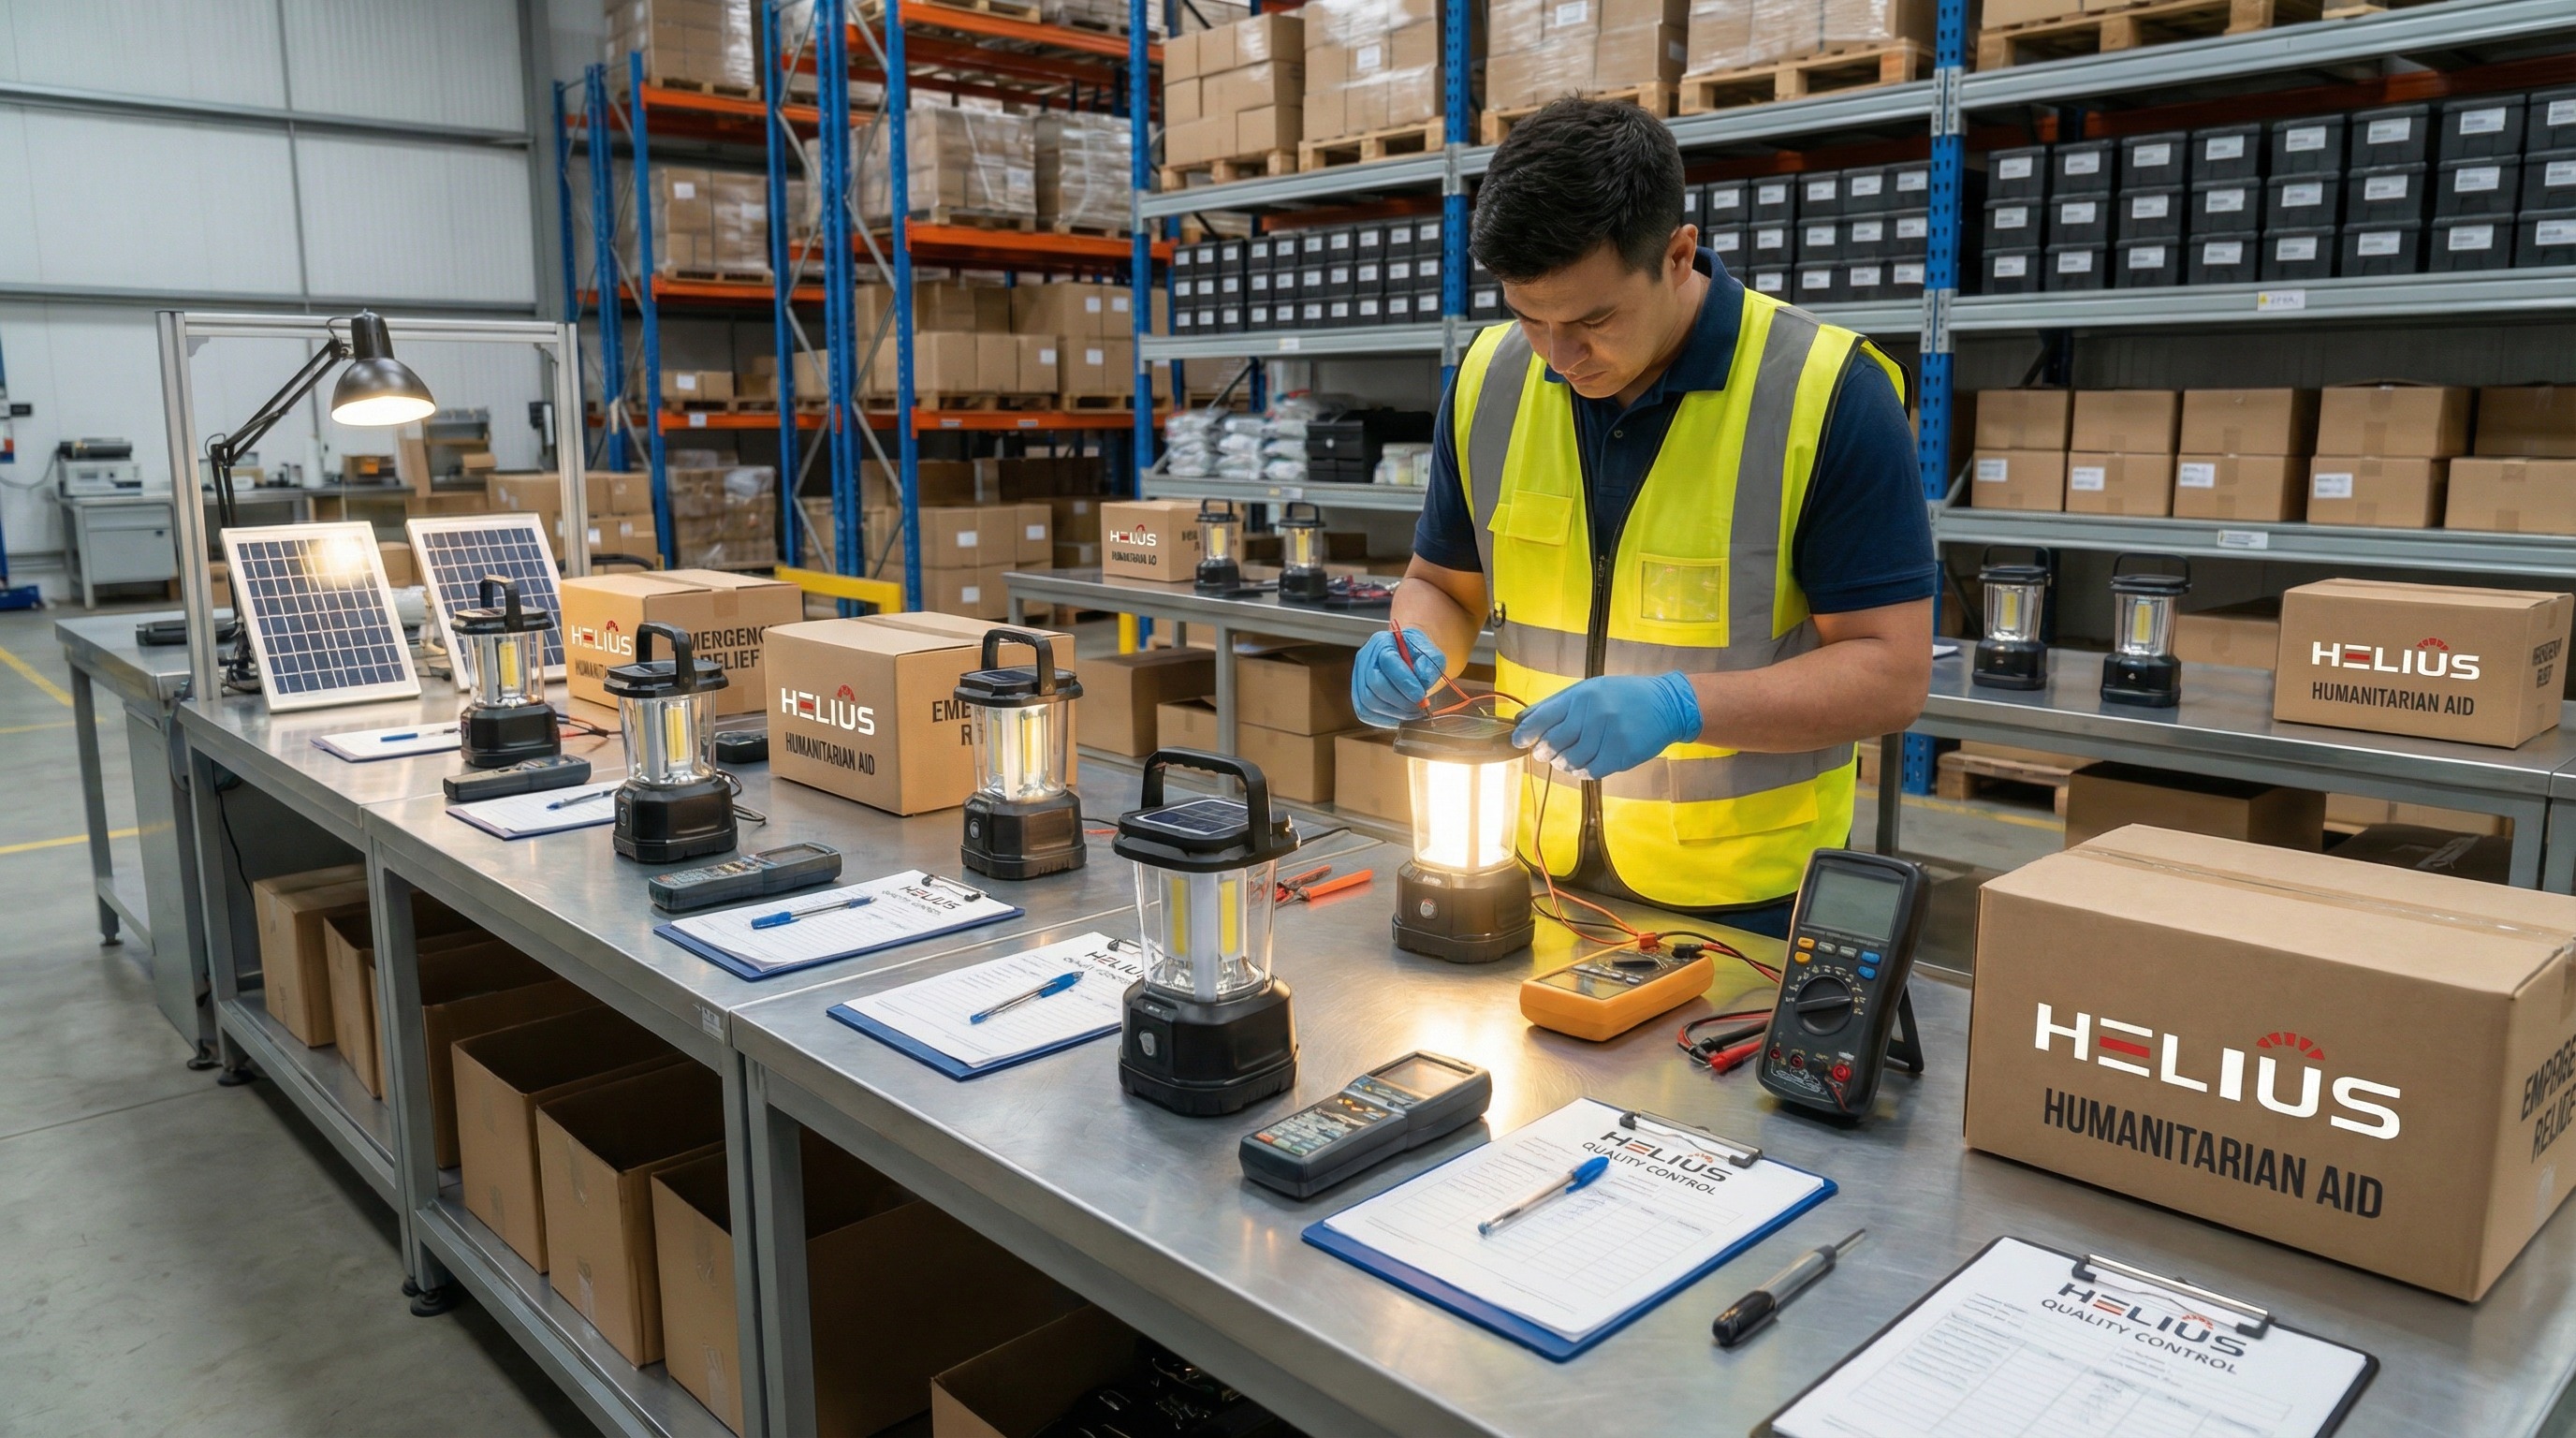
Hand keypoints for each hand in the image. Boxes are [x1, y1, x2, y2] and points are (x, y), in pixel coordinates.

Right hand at [1352, 628, 1446, 726]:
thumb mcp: (1431, 653)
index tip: (1420, 696)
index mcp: (1382, 642)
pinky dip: (1385, 719)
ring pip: (1368, 702)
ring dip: (1394, 712)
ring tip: (1413, 712)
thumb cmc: (1419, 655)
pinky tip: (1402, 716)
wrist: (1410, 659)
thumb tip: (1423, 679)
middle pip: (1374, 684)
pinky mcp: (1358, 696)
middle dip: (1399, 700)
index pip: (1388, 662)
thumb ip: (1430, 663)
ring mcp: (1358, 678)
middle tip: (1419, 707)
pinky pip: (1366, 713)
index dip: (1405, 682)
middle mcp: (1365, 658)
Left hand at [1510, 673, 1701, 778]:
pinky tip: (1586, 763)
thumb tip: (1521, 720)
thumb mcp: (1589, 689)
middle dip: (1543, 752)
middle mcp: (1593, 714)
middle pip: (1552, 744)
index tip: (1518, 742)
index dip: (1525, 734)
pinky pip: (1590, 771)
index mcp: (1581, 695)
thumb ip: (1556, 704)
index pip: (1541, 718)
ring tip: (1568, 757)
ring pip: (1570, 761)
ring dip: (1563, 764)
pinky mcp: (1621, 754)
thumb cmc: (1622, 696)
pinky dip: (1582, 771)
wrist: (1667, 704)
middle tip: (1546, 753)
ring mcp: (1608, 735)